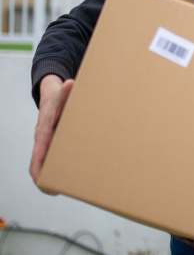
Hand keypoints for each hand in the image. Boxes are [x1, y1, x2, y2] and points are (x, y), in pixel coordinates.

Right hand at [30, 75, 73, 194]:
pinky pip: (55, 156)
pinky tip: (72, 173)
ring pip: (47, 161)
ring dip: (53, 174)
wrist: (53, 93)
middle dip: (44, 178)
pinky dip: (60, 165)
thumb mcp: (62, 92)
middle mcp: (43, 138)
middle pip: (40, 162)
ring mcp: (49, 141)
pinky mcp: (55, 142)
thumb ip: (67, 90)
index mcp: (44, 130)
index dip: (38, 168)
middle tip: (52, 192)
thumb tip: (71, 84)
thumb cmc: (58, 95)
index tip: (40, 181)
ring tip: (63, 188)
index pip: (38, 152)